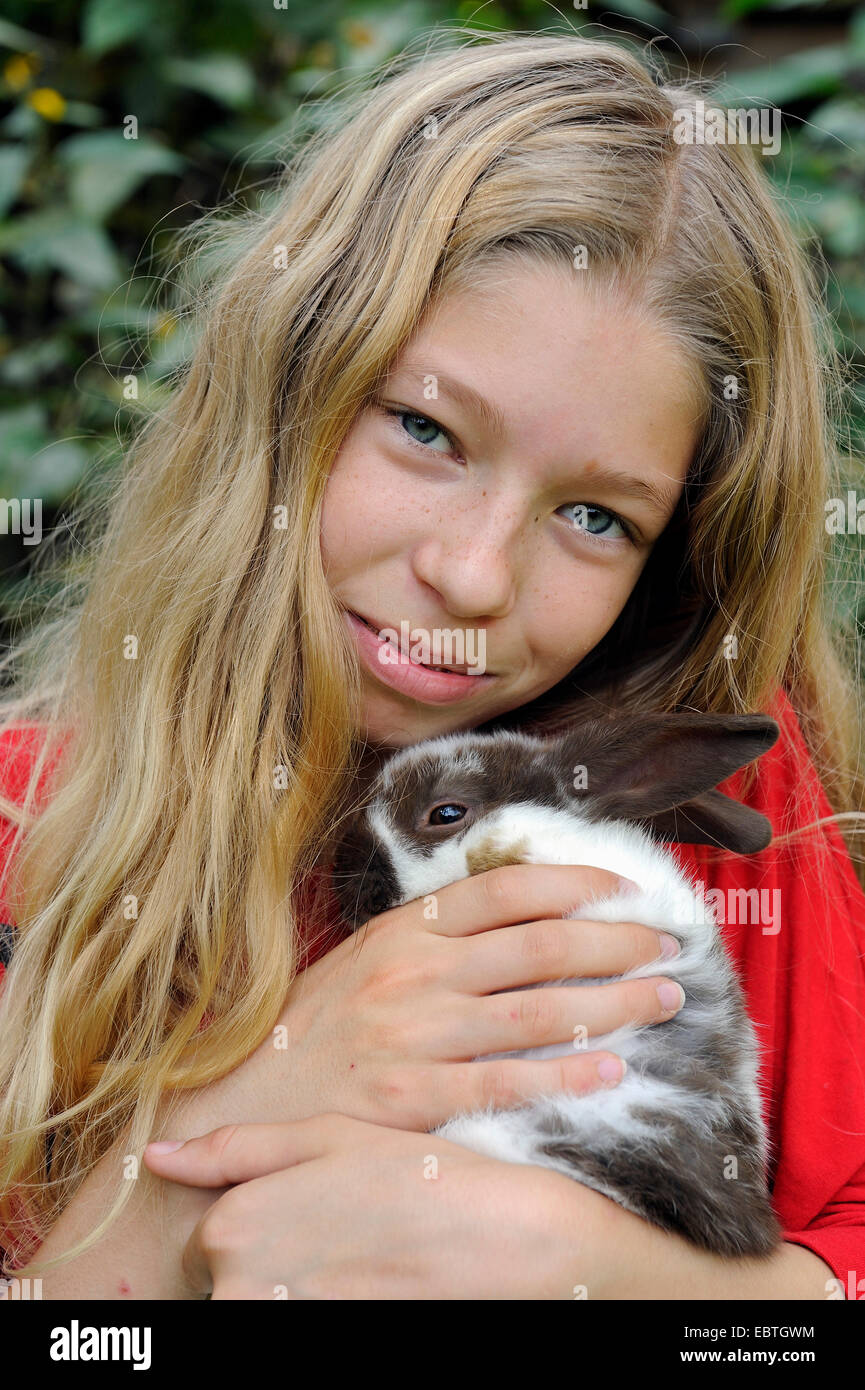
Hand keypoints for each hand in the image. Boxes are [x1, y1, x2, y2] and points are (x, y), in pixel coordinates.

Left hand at [143, 1113, 614, 1299]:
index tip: (315, 1216)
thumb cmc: (421, 1179)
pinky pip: (297, 1330)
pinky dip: (327, 1309)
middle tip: (347, 1242)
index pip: (204, 1245)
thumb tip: (155, 1157)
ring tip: (366, 1266)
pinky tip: (376, 1289)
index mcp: (234, 1228)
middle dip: (275, 1267)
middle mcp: (242, 1293)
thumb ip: (234, 1149)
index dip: (258, 1226)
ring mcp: (282, 1331)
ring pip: (264, 1309)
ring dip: (301, 1290)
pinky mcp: (319, 1358)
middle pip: (229, 1286)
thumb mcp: (329, 1137)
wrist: (510, 1244)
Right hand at [191, 864, 683, 1136]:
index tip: (627, 888)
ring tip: (665, 998)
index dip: (574, 882)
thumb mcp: (365, 956)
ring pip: (536, 1011)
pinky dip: (566, 1076)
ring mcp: (415, 1035)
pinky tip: (613, 1069)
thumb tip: (517, 910)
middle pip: (538, 945)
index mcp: (405, 929)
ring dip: (614, 1003)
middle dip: (616, 942)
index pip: (505, 888)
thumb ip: (433, 934)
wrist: (248, 1097)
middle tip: (668, 946)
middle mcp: (415, 972)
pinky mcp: (414, 1098)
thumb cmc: (315, 1026)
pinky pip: (506, 1083)